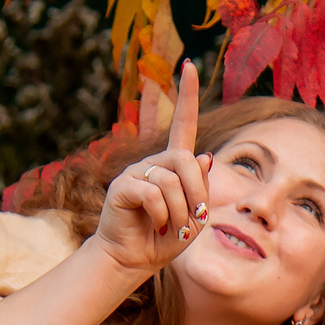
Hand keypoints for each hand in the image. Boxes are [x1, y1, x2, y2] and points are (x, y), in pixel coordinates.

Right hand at [93, 62, 214, 277]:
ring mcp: (136, 172)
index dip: (187, 95)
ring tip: (171, 227)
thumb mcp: (194, 215)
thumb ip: (200, 188)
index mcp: (173, 165)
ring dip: (179, 211)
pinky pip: (153, 194)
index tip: (188, 65)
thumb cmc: (165, 237)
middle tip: (193, 219)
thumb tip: (202, 157)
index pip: (183, 124)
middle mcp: (154, 162)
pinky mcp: (122, 186)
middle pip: (186, 160)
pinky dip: (162, 214)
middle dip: (197, 192)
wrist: (134, 259)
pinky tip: (155, 224)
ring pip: (171, 181)